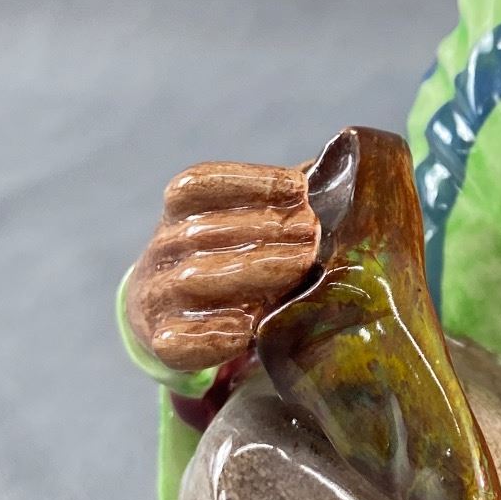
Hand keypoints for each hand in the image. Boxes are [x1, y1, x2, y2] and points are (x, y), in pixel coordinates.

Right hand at [125, 161, 319, 371]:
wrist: (177, 309)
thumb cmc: (232, 251)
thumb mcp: (249, 217)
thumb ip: (286, 197)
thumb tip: (344, 160)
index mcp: (179, 208)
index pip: (200, 183)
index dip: (251, 181)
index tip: (299, 188)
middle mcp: (162, 247)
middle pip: (203, 231)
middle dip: (265, 229)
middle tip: (313, 233)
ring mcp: (156, 294)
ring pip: (194, 277)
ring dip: (252, 270)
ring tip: (300, 267)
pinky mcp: (163, 340)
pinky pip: (180, 339)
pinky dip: (218, 332)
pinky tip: (256, 325)